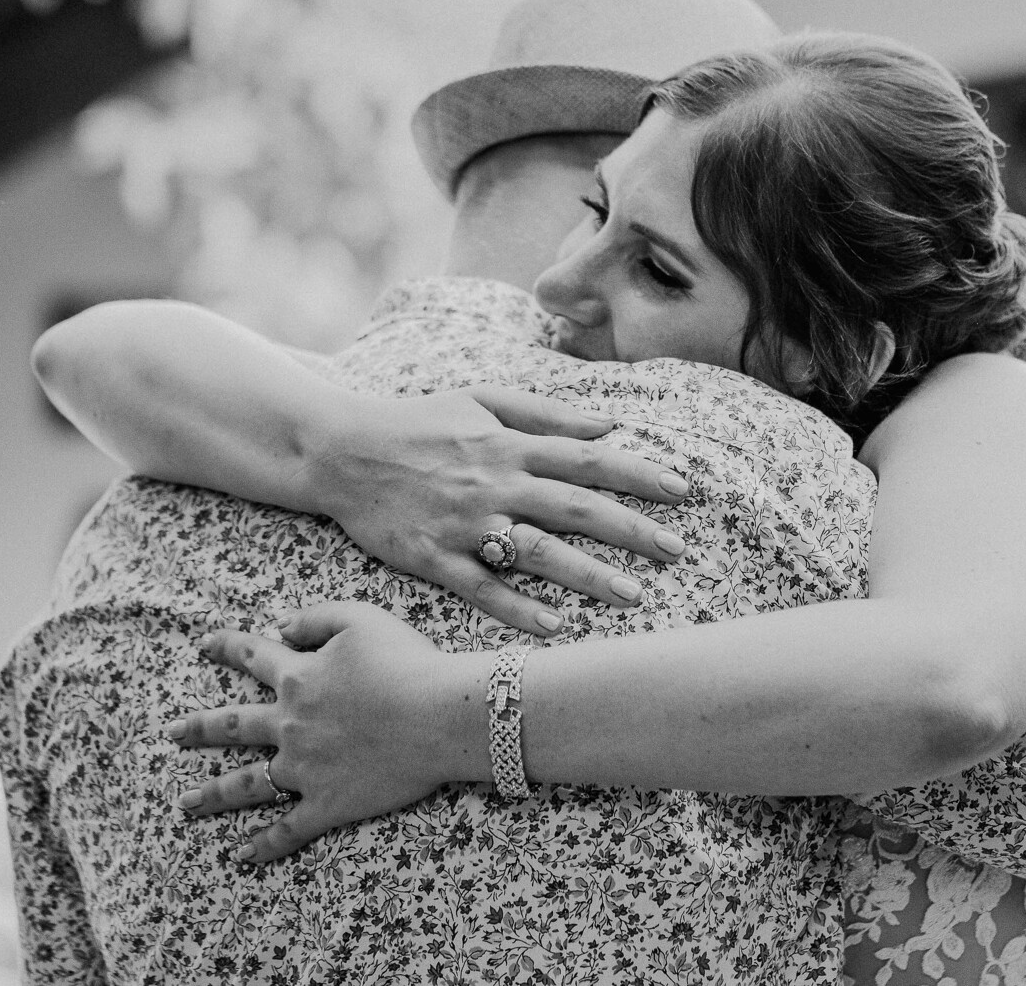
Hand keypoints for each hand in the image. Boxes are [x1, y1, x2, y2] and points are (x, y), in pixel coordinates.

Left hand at [164, 604, 487, 863]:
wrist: (438, 716)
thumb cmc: (407, 662)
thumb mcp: (360, 618)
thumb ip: (316, 618)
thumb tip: (280, 626)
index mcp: (299, 677)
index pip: (252, 656)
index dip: (226, 647)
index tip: (203, 644)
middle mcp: (290, 724)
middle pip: (234, 725)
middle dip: (200, 729)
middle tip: (173, 733)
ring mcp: (304, 768)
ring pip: (246, 784)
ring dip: (212, 794)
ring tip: (185, 803)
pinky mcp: (327, 804)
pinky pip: (288, 829)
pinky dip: (264, 845)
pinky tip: (242, 855)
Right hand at [311, 385, 692, 634]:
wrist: (342, 452)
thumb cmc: (420, 422)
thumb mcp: (483, 398)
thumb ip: (547, 413)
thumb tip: (608, 425)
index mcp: (510, 443)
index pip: (588, 459)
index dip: (639, 474)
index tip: (684, 491)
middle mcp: (494, 482)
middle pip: (574, 507)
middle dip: (630, 530)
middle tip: (677, 552)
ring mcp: (464, 523)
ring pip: (536, 552)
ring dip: (587, 575)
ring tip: (634, 597)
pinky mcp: (433, 557)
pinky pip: (482, 587)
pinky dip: (518, 608)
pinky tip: (555, 627)